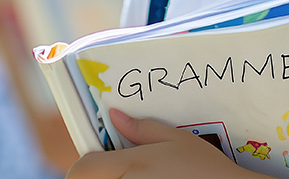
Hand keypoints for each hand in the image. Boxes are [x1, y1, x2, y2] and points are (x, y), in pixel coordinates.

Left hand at [67, 109, 252, 178]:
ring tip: (141, 176)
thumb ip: (142, 129)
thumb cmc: (206, 167)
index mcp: (131, 165)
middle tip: (119, 170)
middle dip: (98, 176)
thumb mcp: (177, 139)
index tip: (94, 163)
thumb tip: (115, 116)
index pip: (82, 169)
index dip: (83, 166)